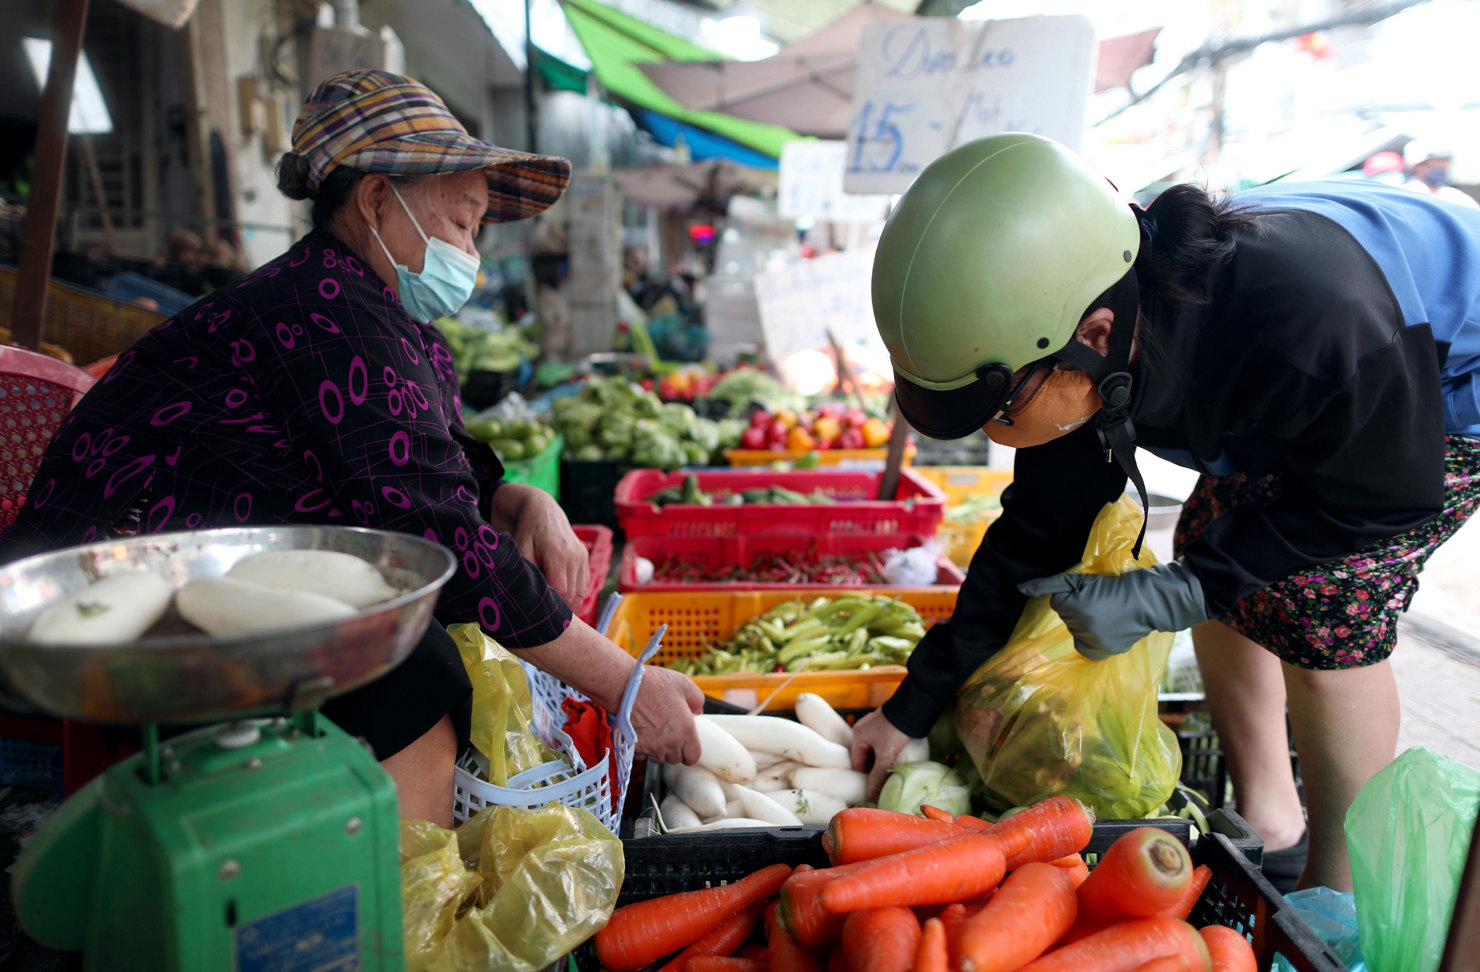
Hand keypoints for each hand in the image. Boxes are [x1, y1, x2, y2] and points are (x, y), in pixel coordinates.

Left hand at [498, 485, 590, 609]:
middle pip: (573, 594)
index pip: (561, 591)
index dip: (554, 607)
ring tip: (558, 619)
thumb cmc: (526, 530)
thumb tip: (528, 596)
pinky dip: (577, 595)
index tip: (543, 619)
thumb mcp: (520, 548)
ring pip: (581, 590)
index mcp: (557, 554)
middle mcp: (574, 556)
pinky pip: (584, 583)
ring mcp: (581, 556)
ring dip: (571, 604)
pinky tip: (566, 605)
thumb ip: (526, 571)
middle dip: (563, 610)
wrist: (541, 508)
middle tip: (549, 625)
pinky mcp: (584, 557)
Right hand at [629, 665, 703, 764]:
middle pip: (675, 759)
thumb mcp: (684, 684)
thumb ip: (697, 700)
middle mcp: (669, 742)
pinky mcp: (635, 747)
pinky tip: (642, 733)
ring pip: (659, 758)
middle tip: (670, 733)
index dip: (691, 752)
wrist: (625, 687)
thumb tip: (698, 710)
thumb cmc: (653, 684)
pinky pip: (643, 755)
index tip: (687, 746)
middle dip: (674, 749)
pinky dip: (644, 748)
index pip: (693, 756)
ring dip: (659, 749)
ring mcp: (651, 747)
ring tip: (655, 731)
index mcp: (685, 730)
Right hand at [851, 708, 911, 799]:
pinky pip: (883, 743)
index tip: (872, 788)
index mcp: (858, 735)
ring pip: (876, 750)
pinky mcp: (887, 725)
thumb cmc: (895, 731)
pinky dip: (887, 752)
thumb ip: (877, 776)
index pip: (857, 762)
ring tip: (890, 774)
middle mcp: (864, 729)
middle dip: (874, 769)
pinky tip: (896, 760)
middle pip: (866, 756)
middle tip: (882, 783)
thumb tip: (871, 794)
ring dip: (881, 761)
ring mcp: (876, 726)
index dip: (864, 776)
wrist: (913, 709)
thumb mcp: (885, 756)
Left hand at [1017, 559, 1207, 659]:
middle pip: (1066, 617)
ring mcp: (1091, 643)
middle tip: (1102, 602)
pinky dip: (1091, 640)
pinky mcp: (1100, 653)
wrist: (1147, 601)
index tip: (1092, 592)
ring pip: (1075, 631)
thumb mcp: (1081, 579)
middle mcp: (1080, 628)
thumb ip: (1048, 584)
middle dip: (1078, 608)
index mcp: (1073, 608)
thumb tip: (1020, 588)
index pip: (1057, 602)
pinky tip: (1106, 629)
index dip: (1073, 594)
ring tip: (1107, 614)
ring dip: (1086, 623)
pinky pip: (1083, 647)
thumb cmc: (1113, 586)